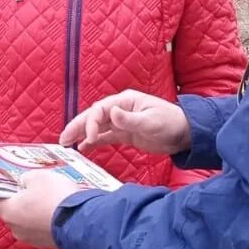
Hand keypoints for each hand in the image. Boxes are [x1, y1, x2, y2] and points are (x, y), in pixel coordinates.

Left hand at [0, 170, 83, 248]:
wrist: (83, 224)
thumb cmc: (56, 197)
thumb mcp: (39, 176)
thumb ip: (25, 178)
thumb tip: (25, 183)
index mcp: (8, 211)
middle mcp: (15, 228)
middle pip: (10, 208)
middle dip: (17, 196)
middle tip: (27, 183)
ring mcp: (31, 238)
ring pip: (27, 218)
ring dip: (33, 208)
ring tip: (48, 195)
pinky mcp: (47, 243)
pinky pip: (41, 226)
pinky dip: (45, 217)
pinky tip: (57, 208)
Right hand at [59, 89, 190, 155]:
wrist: (185, 134)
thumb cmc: (170, 123)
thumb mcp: (151, 121)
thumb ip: (130, 119)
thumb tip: (111, 112)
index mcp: (125, 101)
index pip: (100, 110)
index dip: (91, 123)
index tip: (90, 138)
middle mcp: (120, 109)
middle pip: (93, 117)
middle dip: (77, 127)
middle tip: (63, 139)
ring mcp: (121, 122)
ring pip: (96, 127)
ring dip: (82, 134)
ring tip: (66, 144)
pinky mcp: (125, 134)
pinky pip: (105, 137)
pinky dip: (94, 142)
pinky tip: (83, 148)